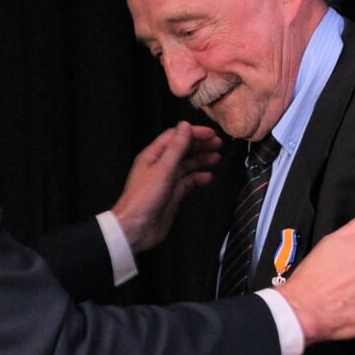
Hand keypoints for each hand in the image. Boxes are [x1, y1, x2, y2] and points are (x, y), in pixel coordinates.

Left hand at [112, 121, 222, 251]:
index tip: (211, 133)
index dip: (193, 133)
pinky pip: (189, 182)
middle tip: (218, 143)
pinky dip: (199, 179)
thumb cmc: (143, 198)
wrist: (136, 227)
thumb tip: (185, 126)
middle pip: (183, 149)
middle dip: (200, 145)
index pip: (175, 136)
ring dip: (202, 160)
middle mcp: (160, 166)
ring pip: (187, 166)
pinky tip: (208, 177)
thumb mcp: (163, 168)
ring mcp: (167, 181)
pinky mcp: (173, 194)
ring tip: (217, 158)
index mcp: (153, 155)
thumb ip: (176, 147)